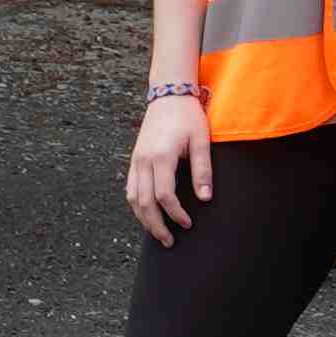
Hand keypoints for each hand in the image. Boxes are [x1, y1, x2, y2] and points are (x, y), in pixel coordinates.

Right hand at [124, 92, 212, 240]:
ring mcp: (136, 160)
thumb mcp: (201, 141)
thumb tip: (204, 199)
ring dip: (143, 219)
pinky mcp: (134, 159)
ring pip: (133, 198)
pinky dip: (137, 205)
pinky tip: (147, 214)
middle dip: (156, 225)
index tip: (187, 223)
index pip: (164, 196)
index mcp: (161, 156)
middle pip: (144, 202)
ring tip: (158, 233)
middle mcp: (144, 160)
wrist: (168, 94)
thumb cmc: (188, 116)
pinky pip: (131, 188)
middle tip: (169, 242)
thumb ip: (203, 170)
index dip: (175, 214)